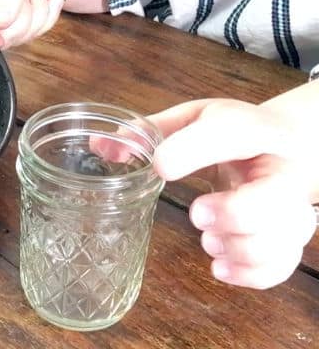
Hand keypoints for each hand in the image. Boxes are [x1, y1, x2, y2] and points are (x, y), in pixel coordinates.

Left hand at [149, 99, 316, 288]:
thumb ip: (152, 132)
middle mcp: (281, 168)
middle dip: (232, 213)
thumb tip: (101, 147)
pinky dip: (250, 274)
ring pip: (280, 238)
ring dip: (238, 248)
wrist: (284, 148)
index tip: (160, 165)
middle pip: (273, 198)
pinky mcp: (289, 237)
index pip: (234, 133)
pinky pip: (282, 265)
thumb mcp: (194, 119)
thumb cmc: (232, 134)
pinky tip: (219, 266)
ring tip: (208, 240)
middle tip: (197, 214)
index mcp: (255, 129)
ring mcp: (292, 206)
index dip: (194, 150)